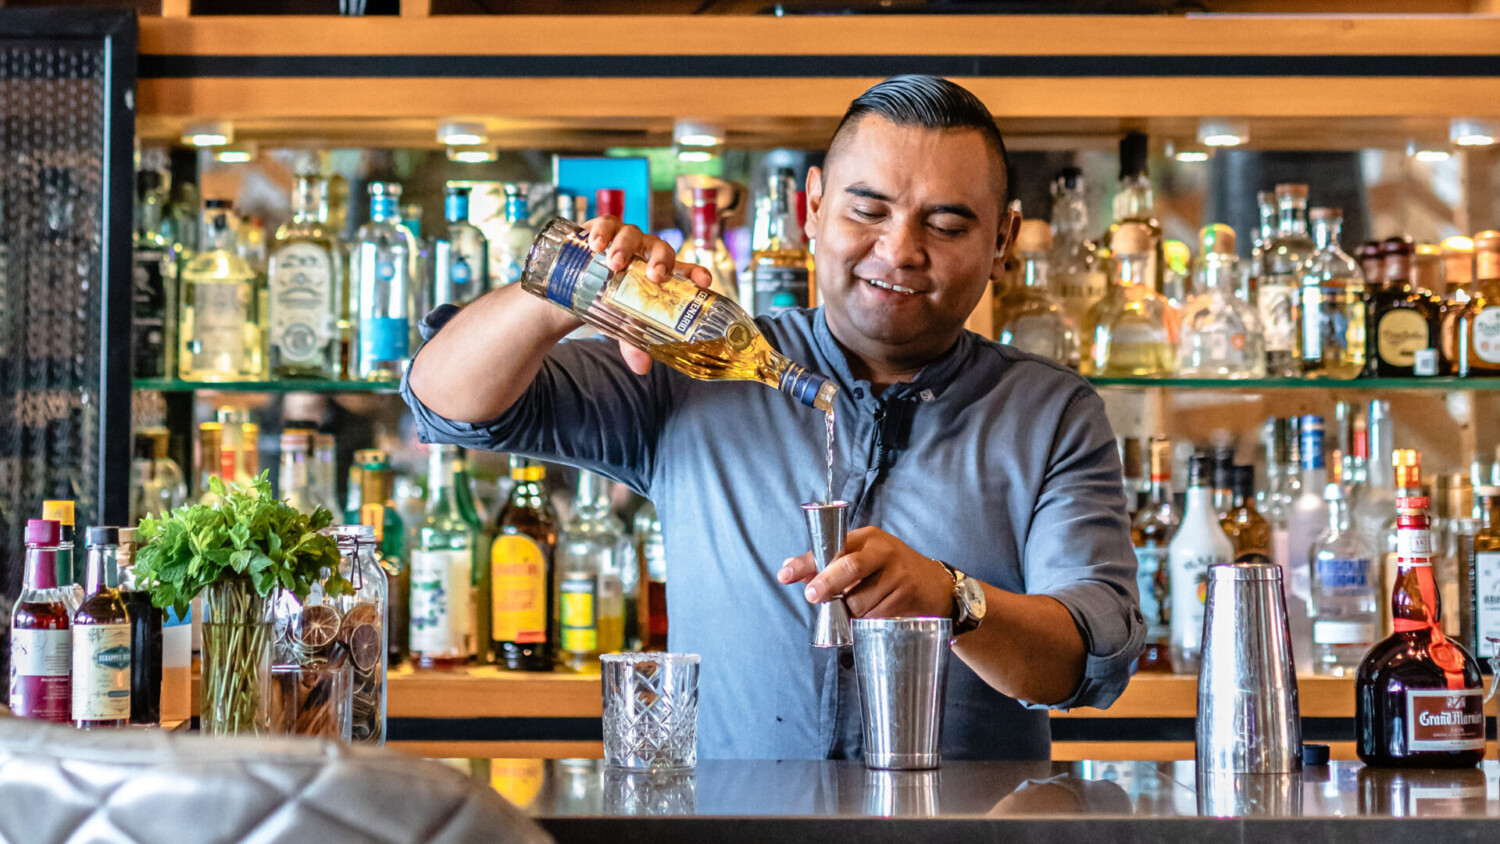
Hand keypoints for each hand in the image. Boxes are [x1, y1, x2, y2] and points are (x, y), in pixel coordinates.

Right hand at [581, 216, 713, 374]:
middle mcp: (646, 253)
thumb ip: (632, 342)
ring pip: (632, 234)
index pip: (685, 270)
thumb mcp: (621, 323)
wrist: (575, 286)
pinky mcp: (601, 230)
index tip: (704, 282)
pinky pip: (605, 224)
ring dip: (626, 247)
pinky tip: (596, 244)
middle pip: (661, 248)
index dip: (696, 273)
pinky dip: (602, 231)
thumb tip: (641, 367)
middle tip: (654, 276)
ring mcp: (625, 239)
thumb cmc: (610, 301)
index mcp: (660, 273)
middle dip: (660, 260)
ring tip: (614, 263)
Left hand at [776, 526, 952, 618]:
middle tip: (813, 597)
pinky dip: (867, 621)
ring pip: (859, 600)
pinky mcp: (907, 594)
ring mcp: (898, 572)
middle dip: (827, 585)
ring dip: (851, 612)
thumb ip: (827, 564)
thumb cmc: (892, 571)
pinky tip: (875, 614)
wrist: (938, 587)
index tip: (784, 574)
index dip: (806, 562)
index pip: (831, 547)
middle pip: (848, 568)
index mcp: (867, 538)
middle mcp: (883, 551)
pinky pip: (875, 615)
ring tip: (859, 609)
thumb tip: (788, 568)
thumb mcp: (862, 559)